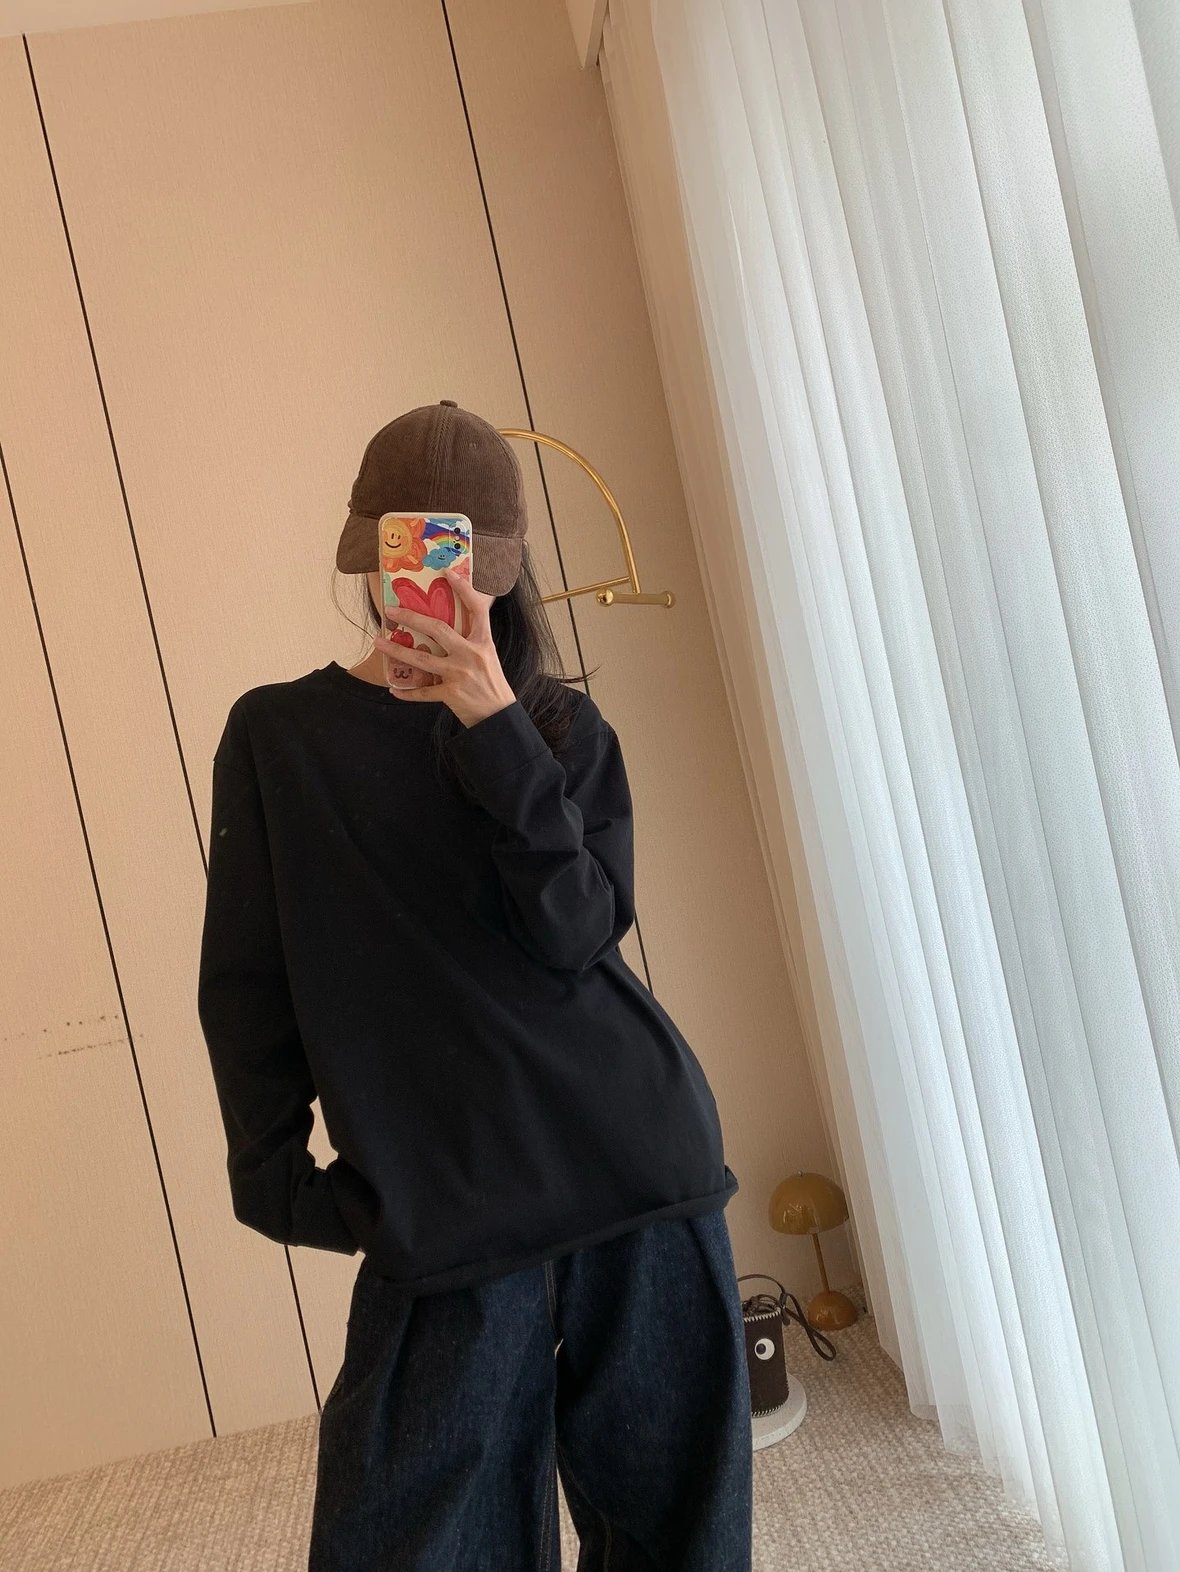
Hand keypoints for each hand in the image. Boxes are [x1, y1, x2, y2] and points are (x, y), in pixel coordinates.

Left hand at [372, 568, 516, 728]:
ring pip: (422, 659)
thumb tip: (461, 617)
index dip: (464, 589)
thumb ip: (473, 638)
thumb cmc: (492, 683)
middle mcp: (471, 655)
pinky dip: (407, 692)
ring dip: (397, 650)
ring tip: (378, 642)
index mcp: (483, 642)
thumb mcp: (489, 655)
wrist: (498, 716)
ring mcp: (459, 675)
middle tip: (391, 610)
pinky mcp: (450, 694)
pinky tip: (394, 689)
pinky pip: (423, 692)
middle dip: (411, 618)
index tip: (448, 573)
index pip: (476, 609)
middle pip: (438, 630)